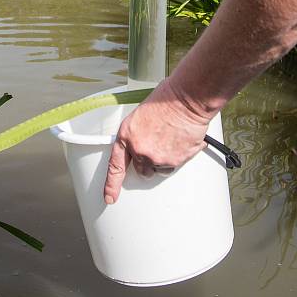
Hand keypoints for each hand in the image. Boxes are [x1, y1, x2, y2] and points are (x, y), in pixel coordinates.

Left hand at [103, 78, 211, 203]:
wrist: (186, 99)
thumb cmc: (165, 100)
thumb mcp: (140, 115)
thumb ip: (137, 133)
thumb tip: (142, 141)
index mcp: (126, 136)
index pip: (115, 166)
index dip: (111, 184)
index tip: (110, 197)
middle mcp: (139, 150)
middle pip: (142, 170)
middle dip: (148, 162)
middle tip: (158, 146)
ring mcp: (157, 158)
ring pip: (159, 169)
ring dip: (164, 159)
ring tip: (171, 139)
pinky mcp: (175, 161)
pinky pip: (175, 165)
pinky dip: (179, 156)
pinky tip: (180, 141)